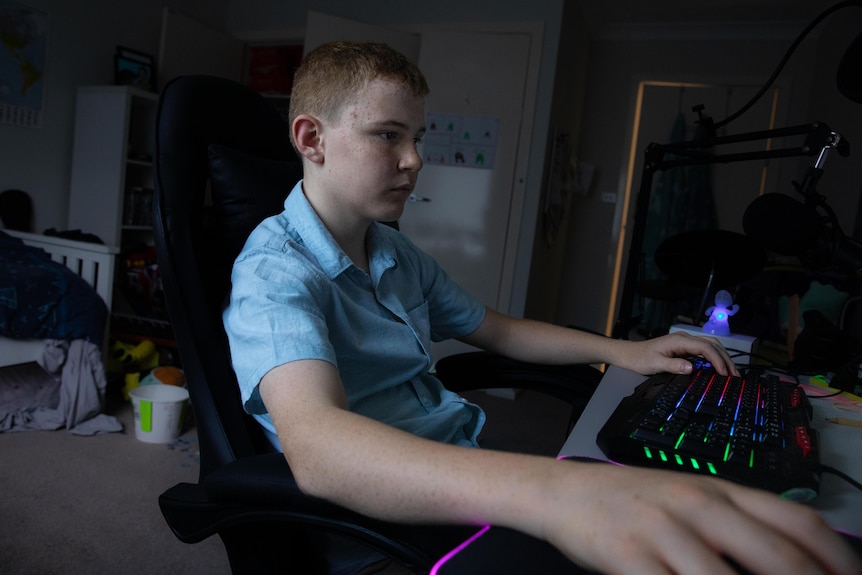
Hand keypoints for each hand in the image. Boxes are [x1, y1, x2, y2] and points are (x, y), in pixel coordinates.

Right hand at [541, 463, 860, 574]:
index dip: (839, 559)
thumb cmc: (634, 501)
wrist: (565, 492)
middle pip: (777, 554)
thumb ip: (738, 522)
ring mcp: (663, 530)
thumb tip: (789, 560)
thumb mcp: (690, 498)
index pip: (798, 520)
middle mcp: (699, 505)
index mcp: (720, 488)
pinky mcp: (627, 556)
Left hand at [620, 331, 738, 376]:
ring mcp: (685, 342)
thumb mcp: (656, 364)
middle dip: (725, 359)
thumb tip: (692, 368)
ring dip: (722, 357)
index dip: (717, 360)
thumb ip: (674, 365)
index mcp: (679, 341)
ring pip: (710, 346)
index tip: (725, 373)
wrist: (629, 354)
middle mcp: (684, 338)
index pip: (705, 347)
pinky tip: (718, 367)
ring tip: (731, 372)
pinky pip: (703, 350)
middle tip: (735, 375)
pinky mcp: (684, 347)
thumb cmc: (641, 358)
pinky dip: (714, 357)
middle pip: (712, 345)